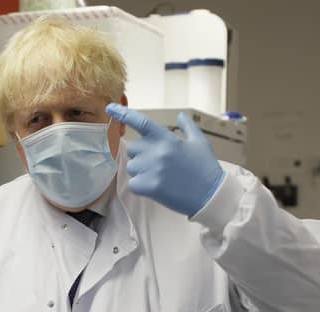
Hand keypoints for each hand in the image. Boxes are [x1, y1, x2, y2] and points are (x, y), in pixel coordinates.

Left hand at [106, 104, 223, 215]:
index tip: (109, 108)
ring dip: (141, 171)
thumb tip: (180, 115)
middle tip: (158, 164)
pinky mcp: (148, 186)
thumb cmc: (205, 168)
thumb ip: (188, 127)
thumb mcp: (199, 142)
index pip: (141, 122)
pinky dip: (141, 186)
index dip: (123, 114)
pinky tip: (156, 187)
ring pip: (131, 167)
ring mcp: (151, 169)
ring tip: (160, 176)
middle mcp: (156, 151)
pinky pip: (133, 183)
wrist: (210, 195)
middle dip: (141, 155)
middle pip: (132, 149)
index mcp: (167, 138)